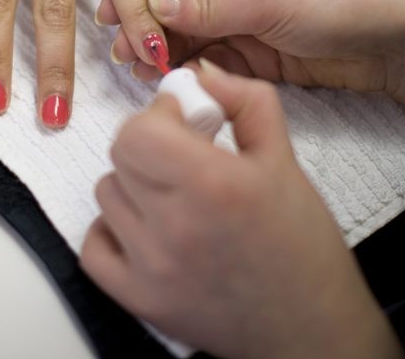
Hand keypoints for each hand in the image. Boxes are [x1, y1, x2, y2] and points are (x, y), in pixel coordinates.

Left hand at [80, 62, 400, 357]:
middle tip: (183, 158)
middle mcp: (175, 226)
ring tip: (174, 198)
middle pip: (121, 157)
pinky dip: (113, 231)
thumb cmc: (302, 249)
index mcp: (214, 184)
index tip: (183, 121)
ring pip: (107, 194)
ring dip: (135, 186)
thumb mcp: (285, 161)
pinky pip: (94, 245)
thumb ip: (245, 102)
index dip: (158, 116)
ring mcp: (151, 267)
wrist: (310, 329)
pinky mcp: (139, 299)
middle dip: (149, 146)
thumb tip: (200, 74)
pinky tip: (147, 230)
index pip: (138, 130)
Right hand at [100, 0, 404, 163]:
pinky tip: (173, 80)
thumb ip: (206, 7)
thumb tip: (150, 0)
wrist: (398, 42)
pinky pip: (209, 60)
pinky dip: (189, 70)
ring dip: (163, 51)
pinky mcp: (252, 55)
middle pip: (172, 1)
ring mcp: (240, 20)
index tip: (110, 15)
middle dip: (145, 24)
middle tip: (124, 54)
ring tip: (142, 73)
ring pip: (186, 35)